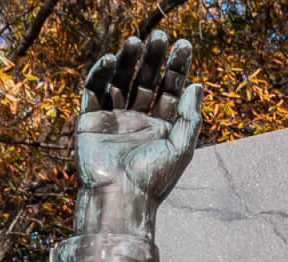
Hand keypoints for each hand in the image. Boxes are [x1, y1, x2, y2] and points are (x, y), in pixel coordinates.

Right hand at [71, 29, 203, 236]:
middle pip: (146, 80)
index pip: (170, 89)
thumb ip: (191, 117)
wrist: (120, 199)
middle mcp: (138, 120)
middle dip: (153, 58)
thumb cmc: (153, 179)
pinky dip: (99, 74)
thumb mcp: (181, 148)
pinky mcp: (90, 122)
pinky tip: (109, 59)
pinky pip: (93, 91)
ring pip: (120, 80)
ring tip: (135, 40)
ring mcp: (113, 120)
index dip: (177, 67)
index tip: (183, 44)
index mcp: (161, 127)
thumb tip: (198, 85)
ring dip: (126, 60)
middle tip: (159, 36)